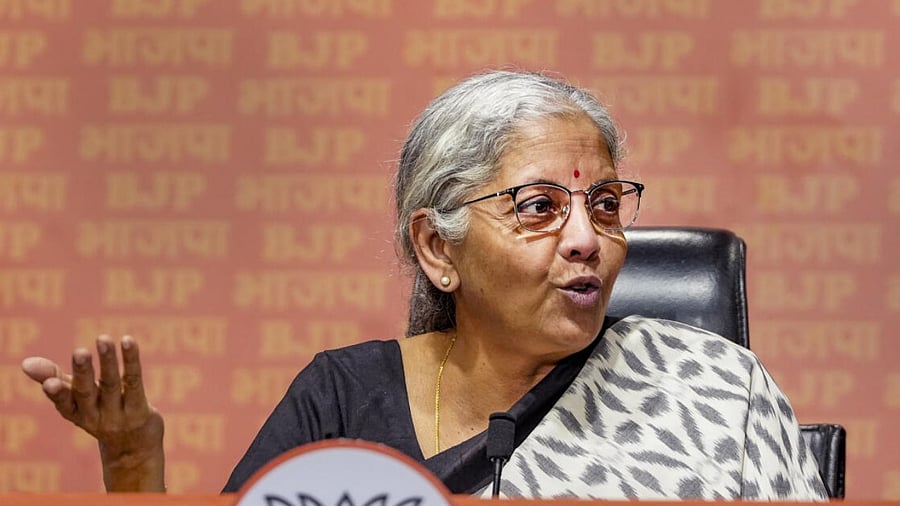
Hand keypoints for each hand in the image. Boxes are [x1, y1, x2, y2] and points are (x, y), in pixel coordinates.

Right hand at [21, 335, 165, 491]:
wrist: (134, 448)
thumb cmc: (100, 412)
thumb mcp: (76, 399)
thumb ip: (53, 377)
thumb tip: (26, 363)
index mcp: (76, 414)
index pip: (64, 404)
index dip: (57, 394)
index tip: (49, 382)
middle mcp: (96, 417)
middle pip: (87, 393)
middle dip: (83, 373)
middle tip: (80, 352)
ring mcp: (119, 415)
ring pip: (112, 385)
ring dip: (108, 362)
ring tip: (103, 339)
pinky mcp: (140, 411)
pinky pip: (134, 382)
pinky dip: (131, 361)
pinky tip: (128, 341)